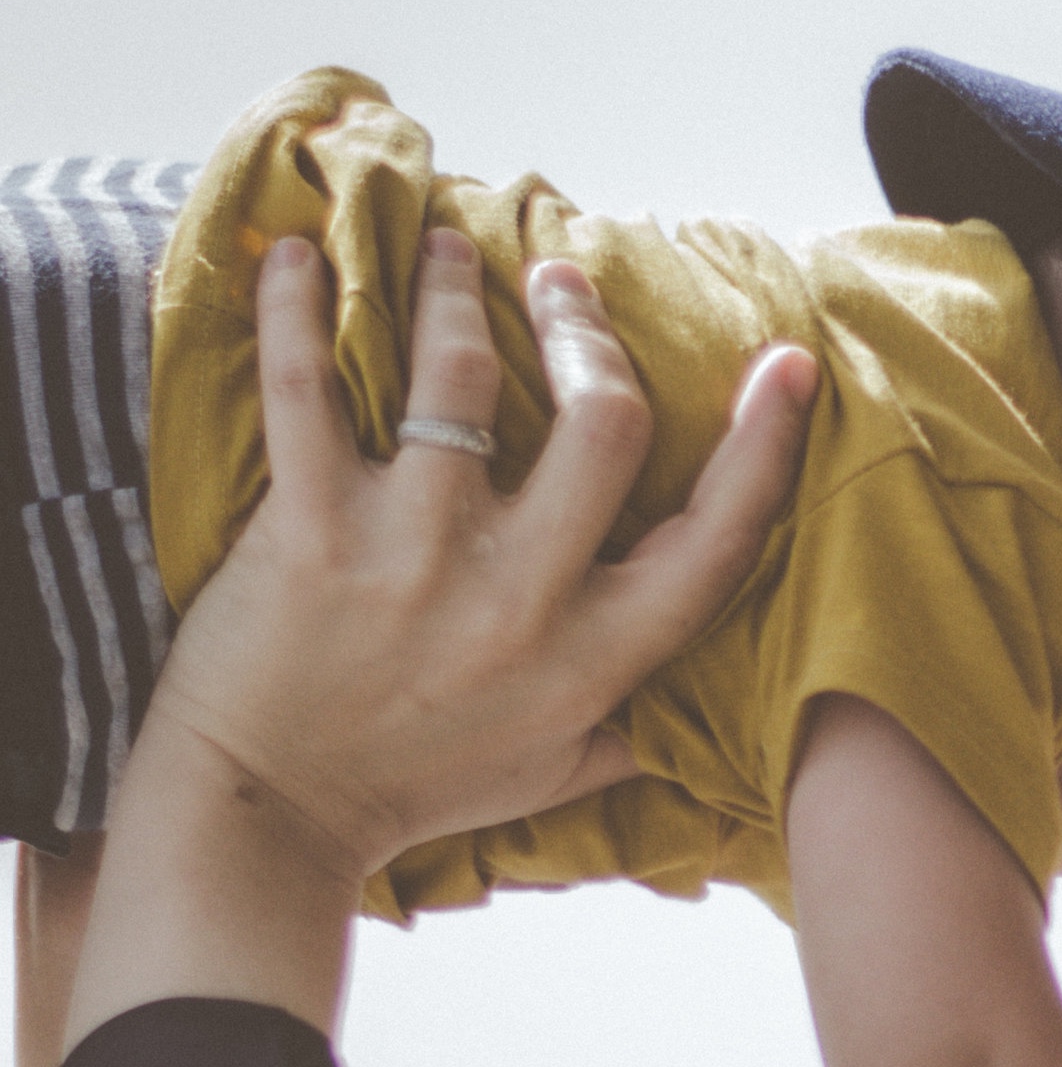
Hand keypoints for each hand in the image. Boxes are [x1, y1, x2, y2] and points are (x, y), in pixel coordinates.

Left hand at [57, 232, 813, 1063]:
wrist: (271, 816)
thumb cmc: (420, 789)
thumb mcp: (561, 773)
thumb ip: (641, 724)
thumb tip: (716, 700)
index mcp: (596, 656)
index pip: (716, 538)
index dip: (764, 443)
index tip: (784, 365)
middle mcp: (522, 599)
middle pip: (605, 422)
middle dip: (589, 330)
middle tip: (561, 283)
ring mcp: (416, 556)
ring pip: (461, 374)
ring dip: (455, 288)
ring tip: (449, 250)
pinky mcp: (313, 529)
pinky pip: (307, 386)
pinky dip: (295, 306)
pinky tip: (297, 255)